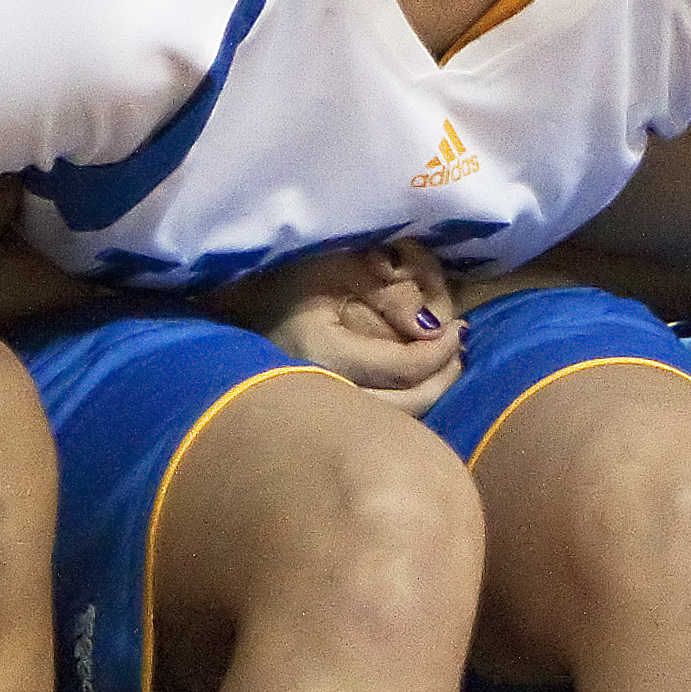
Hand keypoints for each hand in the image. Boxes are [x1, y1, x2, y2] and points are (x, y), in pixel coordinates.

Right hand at [233, 241, 466, 410]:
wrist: (232, 307)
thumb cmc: (284, 278)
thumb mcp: (336, 267)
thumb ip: (387, 294)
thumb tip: (433, 326)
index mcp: (323, 352)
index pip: (400, 368)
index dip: (439, 352)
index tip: (458, 328)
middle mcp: (322, 391)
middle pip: (404, 409)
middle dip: (442, 381)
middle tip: (458, 352)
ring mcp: (319, 409)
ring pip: (391, 424)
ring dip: (427, 396)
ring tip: (444, 366)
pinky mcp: (321, 414)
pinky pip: (374, 420)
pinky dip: (405, 404)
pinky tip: (415, 380)